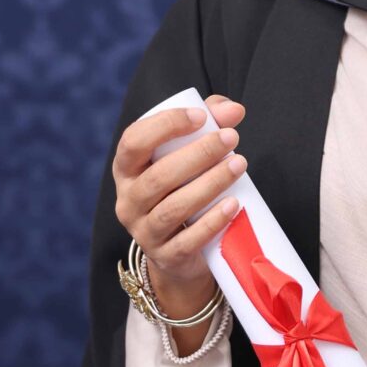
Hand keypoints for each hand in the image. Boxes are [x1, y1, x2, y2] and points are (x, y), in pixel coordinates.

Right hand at [113, 92, 246, 307]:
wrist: (181, 250)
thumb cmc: (184, 188)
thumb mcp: (189, 155)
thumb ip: (209, 124)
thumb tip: (234, 110)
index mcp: (127, 169)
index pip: (133, 141)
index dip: (165, 125)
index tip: (201, 117)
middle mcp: (128, 200)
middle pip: (159, 176)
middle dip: (198, 154)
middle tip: (231, 138)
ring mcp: (144, 231)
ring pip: (173, 208)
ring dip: (209, 184)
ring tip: (239, 165)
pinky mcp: (166, 256)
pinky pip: (188, 241)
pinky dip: (212, 222)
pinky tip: (234, 204)